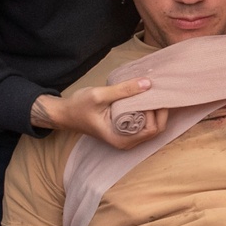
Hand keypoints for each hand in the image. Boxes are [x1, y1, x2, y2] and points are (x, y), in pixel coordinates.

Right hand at [32, 79, 168, 147]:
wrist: (66, 114)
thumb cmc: (79, 107)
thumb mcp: (100, 95)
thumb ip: (124, 90)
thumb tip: (148, 83)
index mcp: (121, 139)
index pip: (152, 129)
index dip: (156, 112)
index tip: (151, 94)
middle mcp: (127, 142)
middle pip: (156, 128)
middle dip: (159, 110)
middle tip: (154, 90)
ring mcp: (127, 138)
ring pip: (152, 126)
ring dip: (155, 110)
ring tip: (150, 92)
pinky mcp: (126, 131)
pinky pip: (144, 123)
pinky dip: (148, 111)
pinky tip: (144, 97)